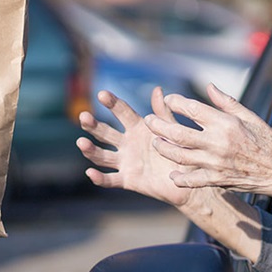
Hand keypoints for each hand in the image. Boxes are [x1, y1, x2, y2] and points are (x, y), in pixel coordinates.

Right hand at [77, 87, 193, 206]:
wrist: (190, 180)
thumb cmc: (183, 152)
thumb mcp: (174, 131)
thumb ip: (163, 114)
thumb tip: (157, 90)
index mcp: (138, 127)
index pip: (122, 112)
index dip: (112, 103)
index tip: (102, 94)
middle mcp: (128, 143)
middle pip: (105, 133)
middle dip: (93, 125)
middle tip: (84, 116)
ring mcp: (126, 161)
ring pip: (102, 156)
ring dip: (90, 150)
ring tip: (81, 142)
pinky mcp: (127, 179)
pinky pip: (110, 180)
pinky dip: (99, 178)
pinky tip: (91, 173)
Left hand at [144, 83, 271, 209]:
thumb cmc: (267, 140)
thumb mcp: (250, 116)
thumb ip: (226, 102)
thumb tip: (209, 86)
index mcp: (225, 124)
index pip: (193, 110)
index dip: (176, 103)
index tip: (168, 99)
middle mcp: (218, 143)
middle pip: (179, 133)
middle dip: (159, 125)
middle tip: (149, 120)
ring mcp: (216, 163)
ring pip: (180, 156)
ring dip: (164, 149)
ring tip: (155, 143)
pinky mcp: (218, 179)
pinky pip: (193, 180)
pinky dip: (181, 178)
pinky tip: (172, 175)